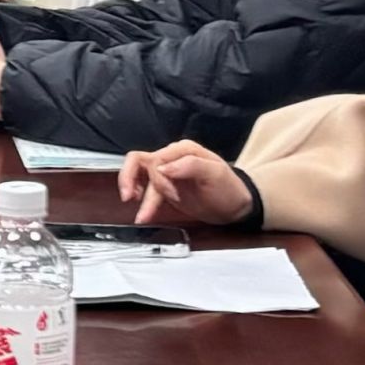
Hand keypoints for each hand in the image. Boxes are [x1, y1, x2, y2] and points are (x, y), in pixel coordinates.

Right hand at [113, 140, 251, 225]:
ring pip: (138, 176)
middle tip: (129, 197)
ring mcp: (167, 172)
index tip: (173, 195)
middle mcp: (171, 158)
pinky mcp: (166, 188)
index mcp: (182, 150)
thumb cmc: (229, 189)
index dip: (159, 179)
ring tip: (138, 213)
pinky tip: (141, 213)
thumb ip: (190, 165)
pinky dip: (141, 201)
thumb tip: (162, 167)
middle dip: (130, 179)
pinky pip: (146, 190)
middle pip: (139, 162)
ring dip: (132, 191)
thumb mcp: (215, 174)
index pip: (156, 159)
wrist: (236, 206)